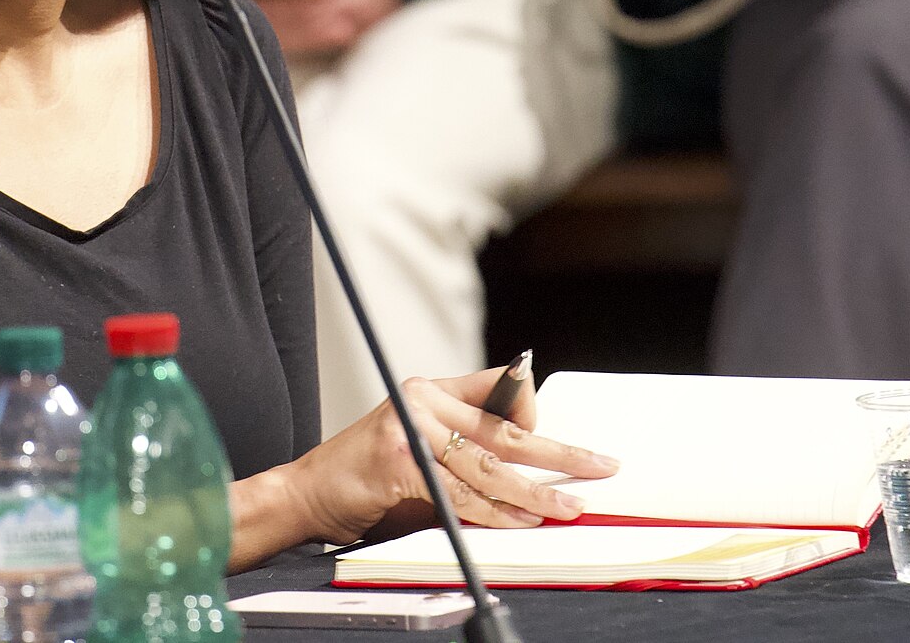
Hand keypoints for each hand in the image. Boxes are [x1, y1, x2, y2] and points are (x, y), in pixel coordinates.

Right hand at [285, 367, 619, 545]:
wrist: (309, 494)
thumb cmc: (368, 480)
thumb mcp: (422, 456)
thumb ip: (465, 459)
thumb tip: (527, 481)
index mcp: (430, 391)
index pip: (498, 391)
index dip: (534, 416)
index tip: (565, 445)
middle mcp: (422, 399)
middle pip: (505, 429)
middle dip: (560, 453)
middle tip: (600, 467)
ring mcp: (410, 428)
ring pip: (490, 464)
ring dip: (536, 491)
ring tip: (568, 505)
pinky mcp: (401, 460)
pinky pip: (462, 491)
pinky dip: (495, 511)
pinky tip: (521, 519)